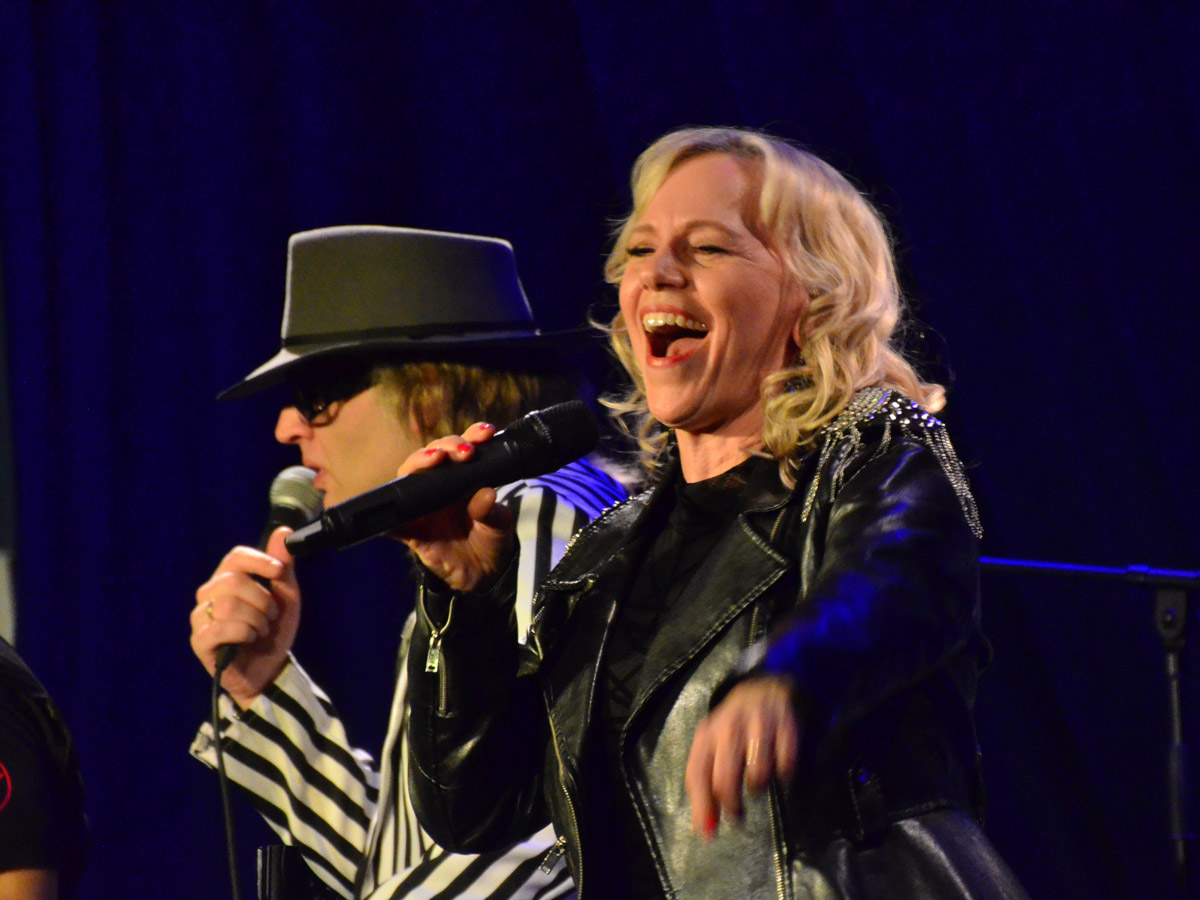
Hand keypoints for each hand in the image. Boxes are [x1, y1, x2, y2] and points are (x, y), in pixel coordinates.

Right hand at [190, 526, 300, 708]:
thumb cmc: (273, 630)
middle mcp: (209, 594)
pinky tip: (249, 640)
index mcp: (228, 579)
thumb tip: (283, 531)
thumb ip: (283, 565)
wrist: (270, 669)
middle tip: (271, 616)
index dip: (258, 560)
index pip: (234, 557)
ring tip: (261, 630)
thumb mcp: (285, 596)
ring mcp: (201, 618)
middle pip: (233, 581)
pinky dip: (243, 633)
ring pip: (228, 605)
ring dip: (256, 619)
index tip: (279, 572)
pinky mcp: (199, 641)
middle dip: (262, 600)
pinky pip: (219, 628)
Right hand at [393, 422, 515, 592]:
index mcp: (464, 477)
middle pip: (434, 453)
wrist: (483, 575)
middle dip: (447, 444)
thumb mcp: (499, 526)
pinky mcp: (411, 530)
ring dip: (419, 462)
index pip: (463, 447)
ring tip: (435, 459)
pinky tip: (388, 515)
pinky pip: (394, 524)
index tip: (484, 434)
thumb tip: (486, 494)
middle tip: (464, 452)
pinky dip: (387, 520)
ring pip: (410, 476)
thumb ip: (492, 512)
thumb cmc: (491, 541)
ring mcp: (423, 505)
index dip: (472, 435)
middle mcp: (441, 485)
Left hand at [685, 675, 801, 840]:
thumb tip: (706, 830)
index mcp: (707, 733)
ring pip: (756, 770)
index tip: (709, 832)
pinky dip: (784, 774)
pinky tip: (781, 773)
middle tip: (737, 816)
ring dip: (757, 786)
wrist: (770, 685)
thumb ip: (707, 784)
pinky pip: (785, 762)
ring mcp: (758, 722)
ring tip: (757, 785)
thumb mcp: (715, 746)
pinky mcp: (786, 722)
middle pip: (725, 775)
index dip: (702, 805)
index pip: (697, 772)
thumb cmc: (736, 726)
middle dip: (731, 803)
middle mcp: (729, 726)